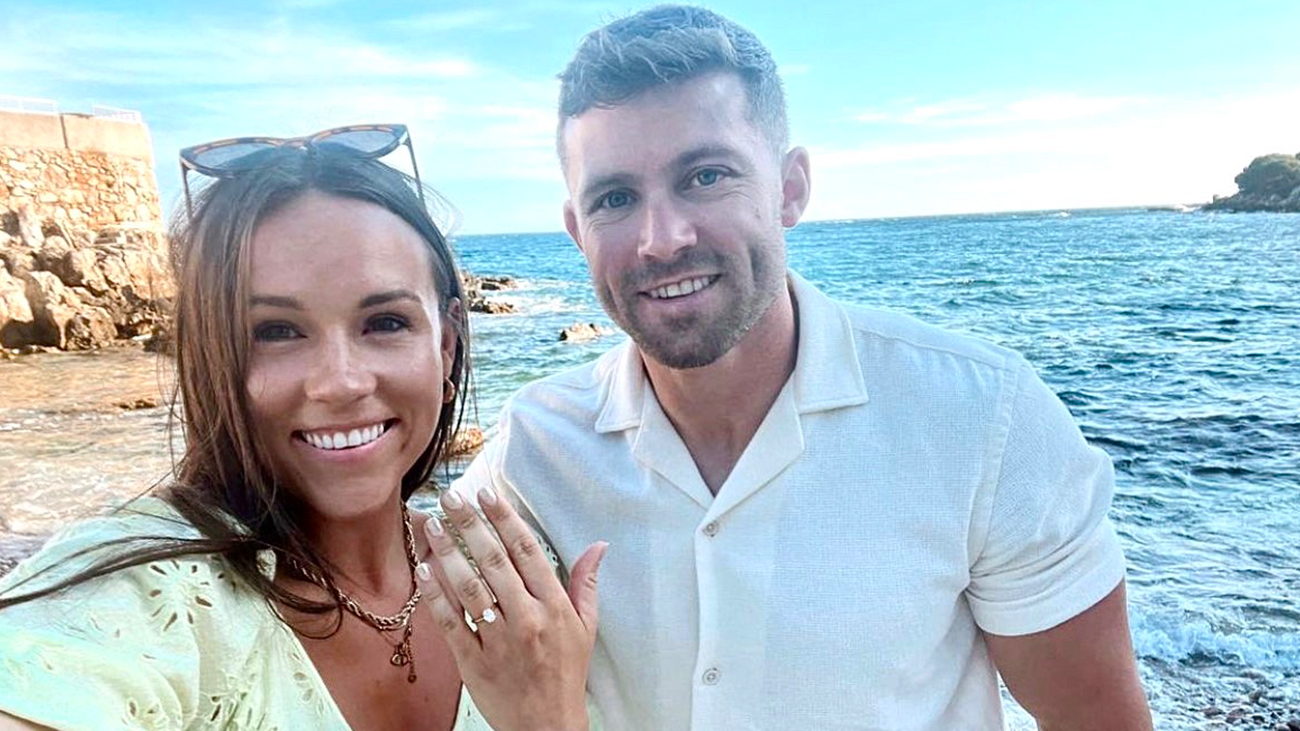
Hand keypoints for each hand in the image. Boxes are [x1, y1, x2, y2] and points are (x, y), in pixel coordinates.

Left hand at [417, 487, 606, 730]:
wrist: (547, 726)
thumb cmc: (567, 673)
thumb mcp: (586, 627)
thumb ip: (585, 584)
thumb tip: (598, 546)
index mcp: (554, 607)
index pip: (527, 551)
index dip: (505, 518)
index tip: (487, 493)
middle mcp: (526, 619)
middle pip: (494, 561)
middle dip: (470, 525)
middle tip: (451, 497)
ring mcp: (498, 640)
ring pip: (468, 587)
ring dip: (447, 552)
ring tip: (432, 524)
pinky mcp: (473, 661)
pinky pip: (450, 623)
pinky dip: (436, 595)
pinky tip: (425, 570)